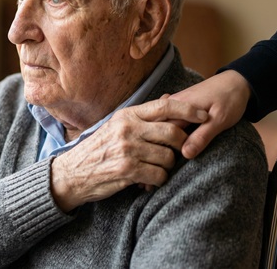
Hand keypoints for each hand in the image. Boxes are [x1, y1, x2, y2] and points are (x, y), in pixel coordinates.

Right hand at [50, 98, 207, 211]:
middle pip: (173, 132)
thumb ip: (143, 115)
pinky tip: (148, 179)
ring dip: (168, 166)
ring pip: (169, 157)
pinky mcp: (127, 170)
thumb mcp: (116, 125)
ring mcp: (128, 149)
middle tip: (177, 152)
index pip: (165, 106)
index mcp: (127, 115)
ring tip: (156, 167)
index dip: (189, 109)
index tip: (204, 114)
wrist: (72, 173)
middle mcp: (128, 129)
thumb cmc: (99, 149)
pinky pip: (160, 175)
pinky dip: (159, 179)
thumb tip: (169, 97)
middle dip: (181, 144)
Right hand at [169, 70, 250, 159]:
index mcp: (178, 105)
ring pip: (163, 123)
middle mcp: (172, 102)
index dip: (168, 145)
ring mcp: (174, 103)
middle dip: (165, 140)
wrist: (237, 81)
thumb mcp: (219, 120)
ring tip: (178, 145)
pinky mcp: (179, 105)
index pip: (163, 129)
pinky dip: (172, 128)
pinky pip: (170, 119)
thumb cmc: (230, 98)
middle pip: (159, 126)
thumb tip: (185, 154)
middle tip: (177, 152)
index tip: (178, 155)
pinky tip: (180, 136)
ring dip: (168, 135)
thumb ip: (202, 137)